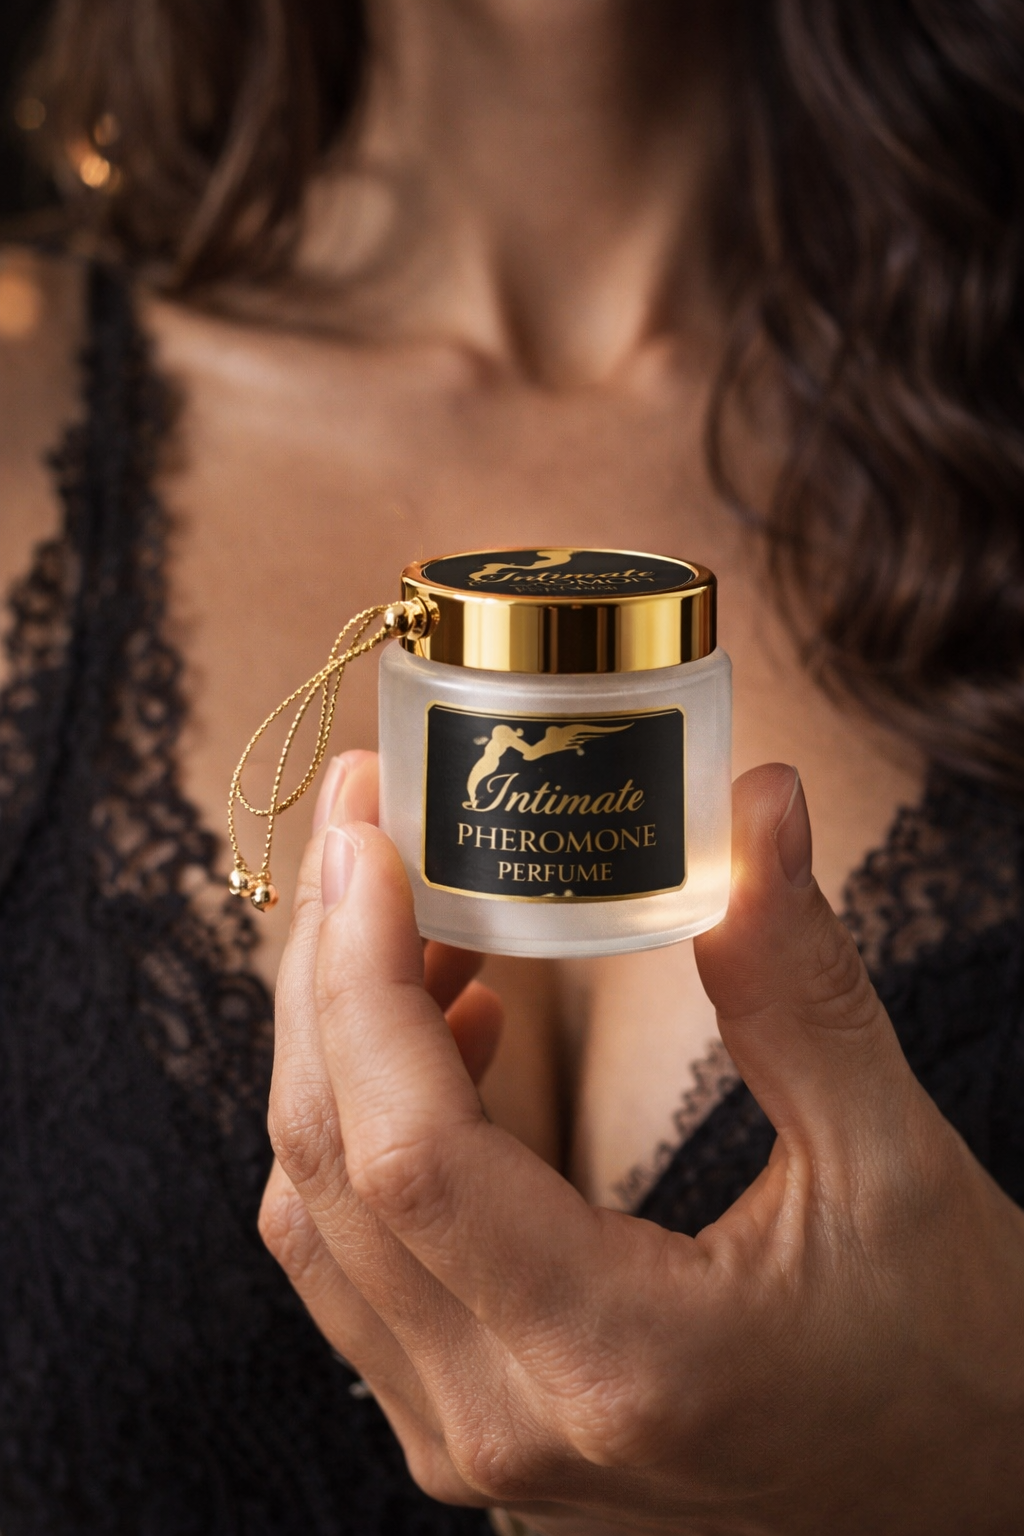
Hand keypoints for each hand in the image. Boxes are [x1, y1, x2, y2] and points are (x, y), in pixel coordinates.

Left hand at [259, 752, 1023, 1534]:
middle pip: (333, 1165)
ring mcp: (470, 1438)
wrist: (959, 1520)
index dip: (362, 974)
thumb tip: (754, 805)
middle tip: (366, 827)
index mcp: (614, 1357)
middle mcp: (503, 1418)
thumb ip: (797, 982)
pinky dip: (368, 1128)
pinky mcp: (471, 1422)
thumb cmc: (955, 1367)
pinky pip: (360, 1260)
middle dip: (327, 972)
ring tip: (410, 911)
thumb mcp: (890, 1165)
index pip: (409, 1149)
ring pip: (323, 1215)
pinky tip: (455, 1030)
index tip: (370, 835)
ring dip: (338, 1044)